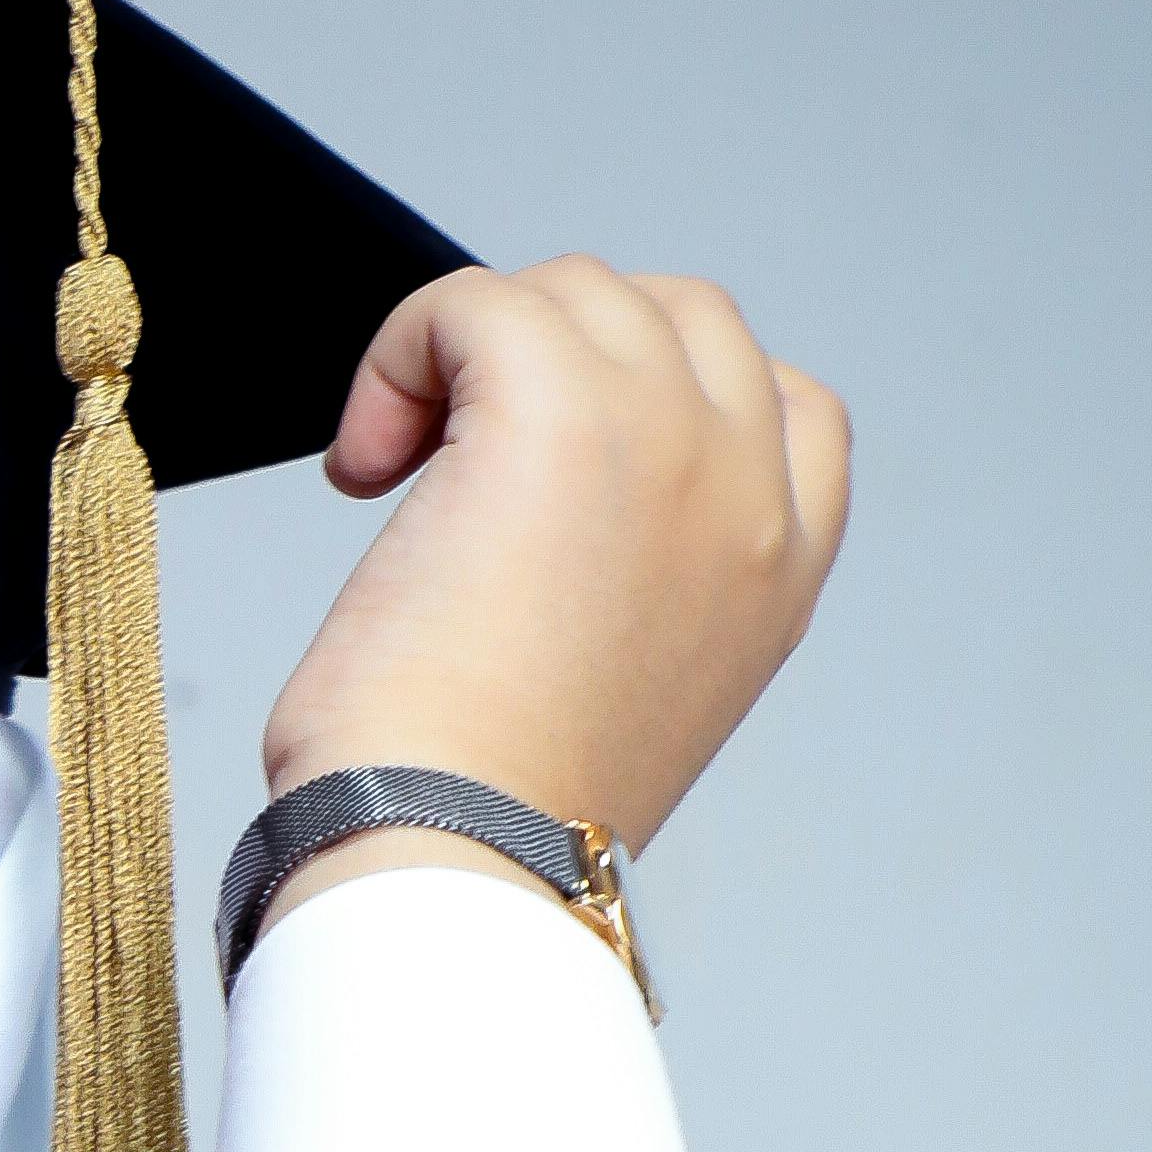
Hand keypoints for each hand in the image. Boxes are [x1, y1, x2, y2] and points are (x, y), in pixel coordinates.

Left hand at [257, 256, 852, 892]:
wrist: (451, 857)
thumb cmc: (491, 816)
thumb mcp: (624, 693)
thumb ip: (643, 579)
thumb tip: (546, 511)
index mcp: (783, 570)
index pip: (790, 401)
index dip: (666, 396)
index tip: (564, 474)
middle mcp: (747, 489)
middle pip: (674, 316)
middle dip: (559, 360)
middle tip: (456, 474)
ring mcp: (666, 434)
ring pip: (569, 294)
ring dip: (468, 359)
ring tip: (392, 477)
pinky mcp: (559, 406)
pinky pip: (471, 300)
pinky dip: (399, 354)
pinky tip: (361, 463)